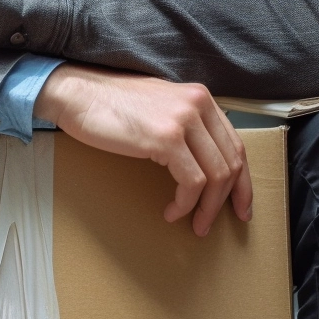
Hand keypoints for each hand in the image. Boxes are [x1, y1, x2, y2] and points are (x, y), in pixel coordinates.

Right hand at [34, 63, 251, 236]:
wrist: (77, 95)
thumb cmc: (110, 104)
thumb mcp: (160, 105)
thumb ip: (186, 123)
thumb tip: (201, 159)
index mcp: (200, 97)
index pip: (235, 144)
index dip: (242, 181)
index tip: (240, 205)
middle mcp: (197, 105)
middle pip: (230, 162)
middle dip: (228, 200)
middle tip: (213, 221)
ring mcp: (183, 120)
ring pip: (215, 176)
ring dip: (206, 207)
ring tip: (193, 223)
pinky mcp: (166, 138)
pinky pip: (191, 182)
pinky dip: (185, 203)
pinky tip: (172, 210)